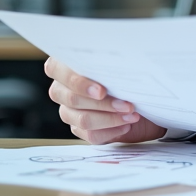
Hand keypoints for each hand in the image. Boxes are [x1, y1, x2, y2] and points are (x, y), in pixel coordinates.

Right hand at [44, 57, 165, 143]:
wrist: (140, 94)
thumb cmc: (126, 72)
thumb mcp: (120, 62)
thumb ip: (110, 61)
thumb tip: (121, 61)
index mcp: (65, 65)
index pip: (55, 69)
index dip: (77, 82)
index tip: (102, 91)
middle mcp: (62, 88)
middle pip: (72, 99)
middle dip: (103, 104)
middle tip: (127, 105)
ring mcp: (68, 111)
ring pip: (82, 120)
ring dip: (111, 118)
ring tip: (131, 114)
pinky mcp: (79, 128)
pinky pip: (91, 135)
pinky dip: (111, 131)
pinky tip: (126, 125)